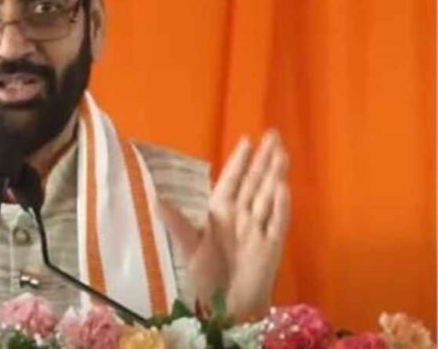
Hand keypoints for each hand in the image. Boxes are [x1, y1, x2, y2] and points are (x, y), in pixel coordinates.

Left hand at [160, 129, 290, 317]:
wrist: (226, 305)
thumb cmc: (207, 275)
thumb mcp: (188, 246)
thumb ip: (176, 222)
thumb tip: (155, 200)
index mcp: (220, 211)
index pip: (231, 180)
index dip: (239, 161)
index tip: (247, 140)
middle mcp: (241, 215)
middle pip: (254, 182)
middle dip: (264, 158)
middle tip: (274, 134)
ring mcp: (258, 229)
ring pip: (268, 195)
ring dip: (275, 174)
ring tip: (281, 151)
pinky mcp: (271, 245)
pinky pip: (277, 222)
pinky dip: (280, 205)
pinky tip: (283, 187)